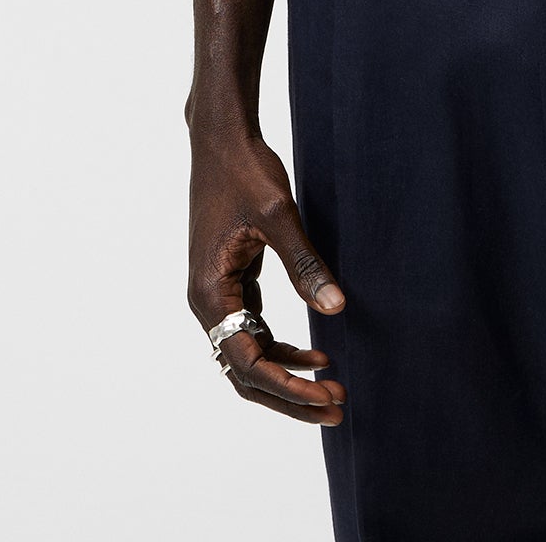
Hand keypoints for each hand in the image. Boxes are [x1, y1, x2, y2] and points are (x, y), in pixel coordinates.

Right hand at [187, 122, 347, 423]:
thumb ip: (304, 262)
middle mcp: (208, 301)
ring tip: (332, 386)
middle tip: (337, 406)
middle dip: (290, 394)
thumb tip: (336, 308)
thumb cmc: (244, 170)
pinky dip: (282, 346)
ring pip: (250, 354)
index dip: (288, 386)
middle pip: (245, 371)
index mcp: (211, 293)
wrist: (221, 138)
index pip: (247, 362)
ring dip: (288, 374)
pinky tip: (316, 351)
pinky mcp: (232, 281)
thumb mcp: (278, 214)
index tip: (326, 395)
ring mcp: (218, 293)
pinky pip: (254, 330)